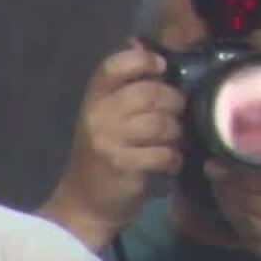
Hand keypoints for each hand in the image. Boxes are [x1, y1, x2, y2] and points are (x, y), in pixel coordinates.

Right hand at [41, 43, 182, 249]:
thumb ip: (130, 91)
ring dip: (176, 135)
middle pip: (150, 93)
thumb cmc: (104, 157)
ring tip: (171, 144)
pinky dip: (173, 160)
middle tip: (176, 118)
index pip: (115, 66)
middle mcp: (98, 114)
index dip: (144, 60)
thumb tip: (160, 57)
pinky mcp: (123, 164)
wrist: (84, 203)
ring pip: (162, 123)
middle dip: (174, 104)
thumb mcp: (108, 118)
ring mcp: (109, 139)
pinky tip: (168, 165)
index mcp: (94, 98)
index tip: (163, 68)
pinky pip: (165, 153)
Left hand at [205, 157, 260, 260]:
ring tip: (217, 188)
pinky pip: (250, 241)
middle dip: (227, 185)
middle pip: (252, 200)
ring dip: (227, 204)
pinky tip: (230, 213)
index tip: (220, 159)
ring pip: (245, 221)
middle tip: (212, 170)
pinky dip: (237, 225)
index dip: (240, 171)